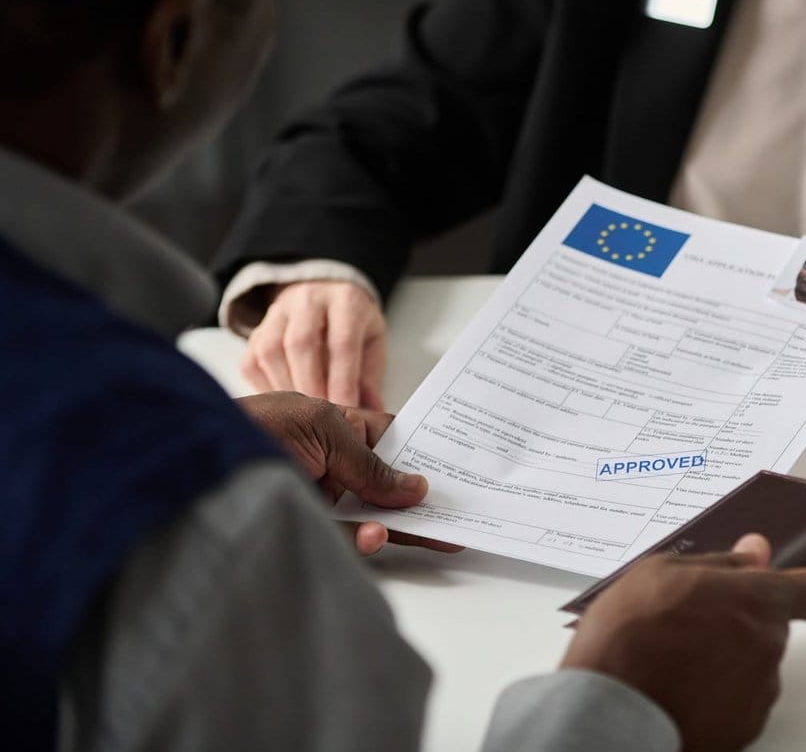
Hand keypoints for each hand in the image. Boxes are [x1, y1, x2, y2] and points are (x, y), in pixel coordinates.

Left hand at [236, 391, 462, 556]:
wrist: (186, 461)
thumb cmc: (250, 427)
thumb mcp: (324, 430)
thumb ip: (370, 463)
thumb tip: (416, 485)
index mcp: (337, 426)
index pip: (390, 441)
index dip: (423, 455)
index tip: (457, 474)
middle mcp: (329, 462)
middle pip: (384, 485)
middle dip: (418, 502)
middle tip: (454, 520)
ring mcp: (315, 497)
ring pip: (367, 517)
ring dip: (393, 525)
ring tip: (423, 532)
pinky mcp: (300, 525)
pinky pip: (340, 539)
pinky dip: (360, 541)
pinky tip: (372, 536)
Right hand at [240, 280, 386, 409]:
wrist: (325, 300)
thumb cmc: (353, 327)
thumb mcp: (372, 345)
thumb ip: (369, 379)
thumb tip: (370, 412)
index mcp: (346, 300)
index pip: (342, 342)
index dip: (342, 380)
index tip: (346, 409)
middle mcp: (308, 299)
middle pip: (301, 343)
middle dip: (311, 385)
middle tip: (321, 416)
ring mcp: (277, 313)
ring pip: (270, 351)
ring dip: (287, 388)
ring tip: (304, 410)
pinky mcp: (255, 331)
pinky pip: (251, 363)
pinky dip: (265, 388)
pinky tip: (285, 400)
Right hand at [561, 534, 805, 751]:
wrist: (608, 712)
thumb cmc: (627, 640)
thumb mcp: (662, 572)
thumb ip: (720, 562)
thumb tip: (753, 553)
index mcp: (757, 601)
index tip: (798, 588)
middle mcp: (768, 647)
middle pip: (773, 627)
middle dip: (742, 622)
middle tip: (694, 623)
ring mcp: (757, 693)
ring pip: (754, 666)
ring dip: (728, 660)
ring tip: (676, 660)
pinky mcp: (743, 730)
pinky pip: (739, 702)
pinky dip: (717, 696)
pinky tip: (679, 689)